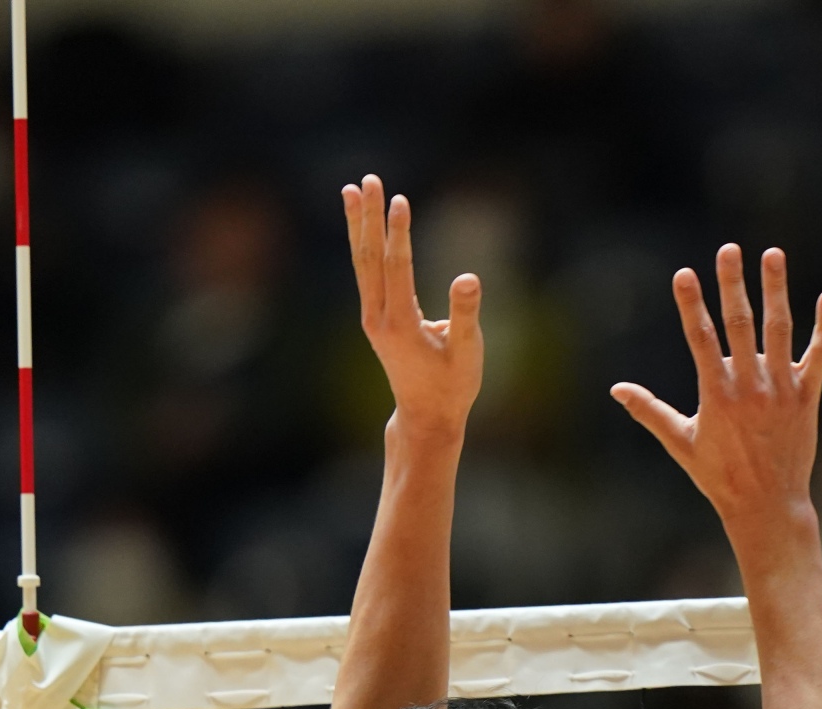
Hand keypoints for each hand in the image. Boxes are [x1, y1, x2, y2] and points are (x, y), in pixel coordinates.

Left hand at [344, 175, 481, 440]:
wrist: (426, 417)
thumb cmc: (452, 386)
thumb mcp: (467, 353)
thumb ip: (465, 315)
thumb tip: (468, 278)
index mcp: (401, 325)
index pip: (397, 268)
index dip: (398, 233)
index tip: (400, 200)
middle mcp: (379, 318)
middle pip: (369, 259)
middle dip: (370, 218)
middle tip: (369, 179)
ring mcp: (373, 318)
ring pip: (362, 263)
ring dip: (358, 225)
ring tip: (353, 190)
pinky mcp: (375, 318)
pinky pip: (366, 273)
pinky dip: (363, 244)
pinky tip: (362, 224)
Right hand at [612, 244, 821, 536]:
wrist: (766, 506)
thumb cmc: (720, 476)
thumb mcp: (680, 443)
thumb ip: (651, 411)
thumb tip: (616, 389)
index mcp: (716, 395)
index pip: (701, 339)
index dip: (692, 305)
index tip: (684, 274)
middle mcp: (749, 387)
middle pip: (739, 325)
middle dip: (733, 285)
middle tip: (729, 250)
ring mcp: (781, 390)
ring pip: (780, 330)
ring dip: (776, 290)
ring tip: (773, 254)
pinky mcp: (807, 397)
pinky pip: (820, 355)